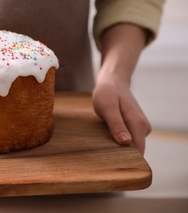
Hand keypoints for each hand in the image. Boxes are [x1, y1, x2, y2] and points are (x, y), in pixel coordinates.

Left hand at [95, 23, 151, 153]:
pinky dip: (118, 141)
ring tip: (102, 144)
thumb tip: (126, 142)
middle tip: (101, 155)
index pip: (138, 152)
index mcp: (138, 124)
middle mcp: (144, 128)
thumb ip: (116, 124)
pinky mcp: (135, 127)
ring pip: (131, 147)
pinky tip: (107, 138)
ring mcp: (141, 128)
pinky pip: (128, 141)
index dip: (125, 160)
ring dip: (118, 148)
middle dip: (120, 155)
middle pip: (135, 152)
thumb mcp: (107, 107)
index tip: (110, 163)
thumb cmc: (107, 93)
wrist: (112, 81)